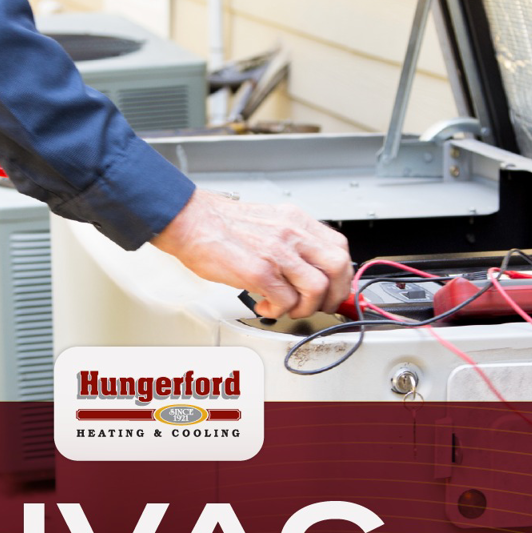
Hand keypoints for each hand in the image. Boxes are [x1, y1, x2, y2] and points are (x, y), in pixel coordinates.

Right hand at [151, 189, 352, 318]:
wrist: (190, 221)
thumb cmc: (220, 224)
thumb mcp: (268, 221)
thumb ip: (289, 240)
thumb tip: (304, 265)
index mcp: (295, 220)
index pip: (338, 247)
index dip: (340, 274)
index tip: (333, 287)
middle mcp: (291, 234)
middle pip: (337, 268)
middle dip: (332, 294)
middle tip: (318, 305)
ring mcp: (277, 253)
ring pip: (316, 288)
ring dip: (305, 307)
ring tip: (287, 308)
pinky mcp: (259, 272)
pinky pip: (286, 301)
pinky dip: (278, 311)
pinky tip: (265, 306)